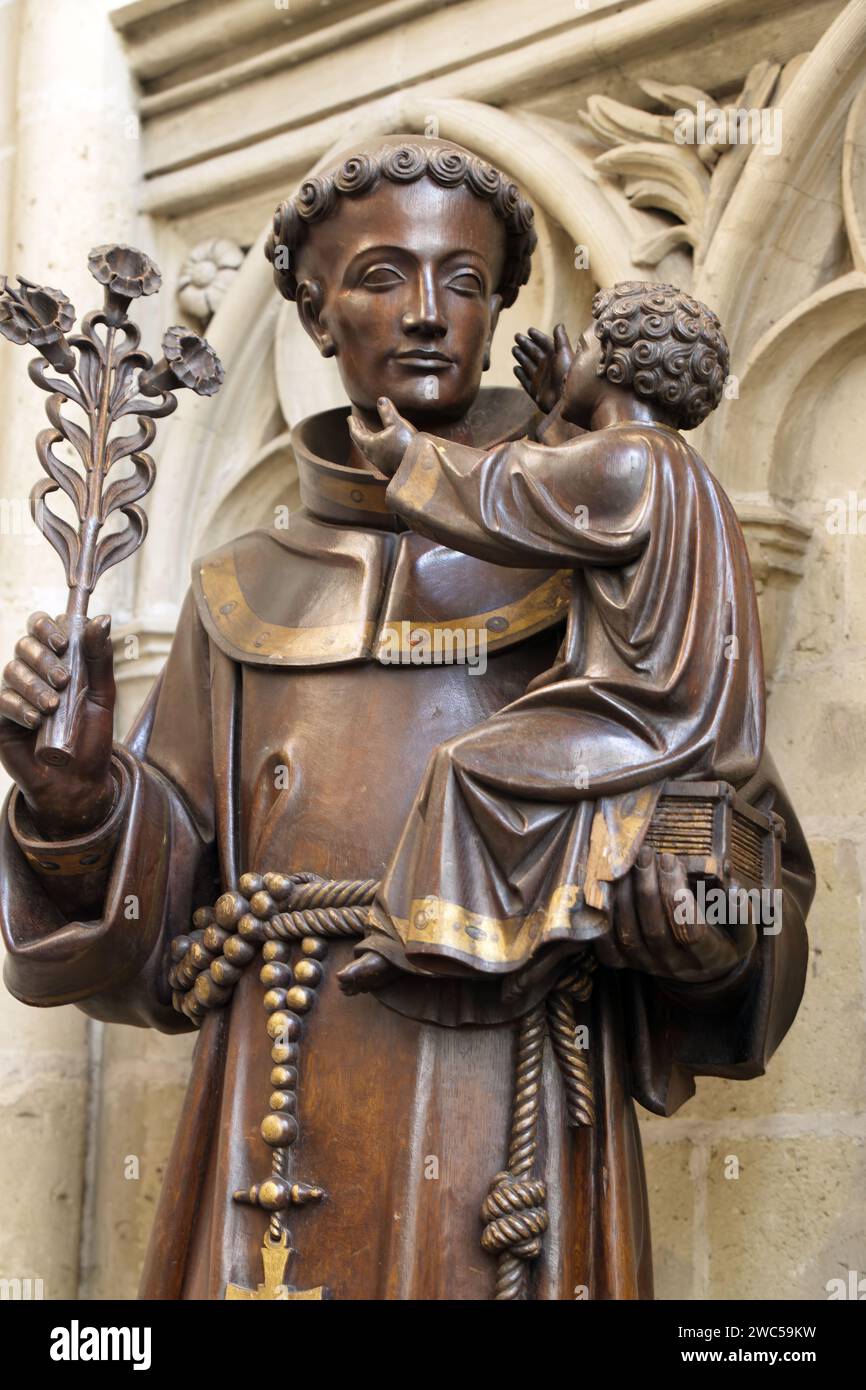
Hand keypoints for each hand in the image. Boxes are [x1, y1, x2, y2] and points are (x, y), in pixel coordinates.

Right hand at [0, 612, 116, 839]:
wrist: (80, 782)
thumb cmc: (92, 737)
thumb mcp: (104, 696)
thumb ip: (100, 657)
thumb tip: (102, 618)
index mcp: (58, 660)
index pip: (42, 626)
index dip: (48, 626)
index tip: (65, 642)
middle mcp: (33, 673)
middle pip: (24, 645)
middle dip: (43, 658)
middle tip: (64, 680)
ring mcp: (16, 694)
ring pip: (12, 671)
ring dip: (34, 685)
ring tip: (53, 707)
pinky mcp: (2, 718)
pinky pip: (2, 700)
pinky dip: (19, 707)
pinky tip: (36, 720)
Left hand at [348, 397, 416, 478]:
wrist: (419, 465)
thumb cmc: (406, 444)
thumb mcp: (397, 423)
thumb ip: (387, 411)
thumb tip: (381, 400)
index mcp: (369, 445)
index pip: (356, 433)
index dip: (353, 424)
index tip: (350, 418)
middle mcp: (372, 456)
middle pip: (361, 442)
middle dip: (359, 431)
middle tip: (356, 423)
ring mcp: (380, 464)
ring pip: (369, 450)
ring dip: (367, 440)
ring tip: (368, 433)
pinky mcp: (389, 468)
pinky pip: (378, 456)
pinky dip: (376, 448)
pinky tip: (382, 446)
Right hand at [512, 324, 573, 414]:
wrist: (566, 400)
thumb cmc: (567, 375)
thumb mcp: (565, 353)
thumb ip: (560, 339)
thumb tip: (559, 325)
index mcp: (555, 357)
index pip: (545, 343)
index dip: (537, 336)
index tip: (529, 330)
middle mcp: (547, 367)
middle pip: (534, 352)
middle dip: (526, 344)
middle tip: (517, 336)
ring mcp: (541, 379)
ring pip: (528, 365)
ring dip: (521, 356)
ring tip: (514, 348)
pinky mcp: (535, 392)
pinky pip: (525, 381)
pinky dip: (520, 374)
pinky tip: (515, 368)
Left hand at [595, 847, 756, 983]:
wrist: (702, 968)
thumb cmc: (724, 939)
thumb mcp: (744, 929)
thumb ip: (743, 912)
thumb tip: (735, 889)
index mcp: (708, 956)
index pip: (690, 931)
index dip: (678, 896)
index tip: (672, 860)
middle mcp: (675, 966)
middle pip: (655, 930)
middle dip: (648, 888)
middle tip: (647, 854)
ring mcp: (648, 967)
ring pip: (629, 935)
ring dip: (625, 895)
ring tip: (628, 862)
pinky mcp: (626, 963)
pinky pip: (606, 945)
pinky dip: (604, 916)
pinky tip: (607, 886)